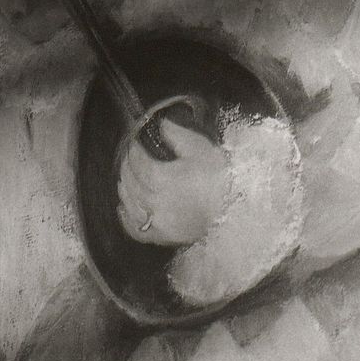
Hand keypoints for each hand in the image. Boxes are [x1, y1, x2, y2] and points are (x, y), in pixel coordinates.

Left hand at [116, 113, 233, 247]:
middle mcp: (155, 201)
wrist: (236, 209)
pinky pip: (137, 231)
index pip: (138, 162)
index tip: (133, 142)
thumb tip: (161, 123)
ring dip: (124, 190)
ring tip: (124, 179)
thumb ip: (177, 135)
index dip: (133, 151)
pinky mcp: (163, 237)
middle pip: (131, 183)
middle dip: (127, 167)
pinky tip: (124, 209)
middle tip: (127, 157)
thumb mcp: (201, 148)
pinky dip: (126, 220)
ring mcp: (158, 222)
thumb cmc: (221, 177)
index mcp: (163, 177)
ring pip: (130, 204)